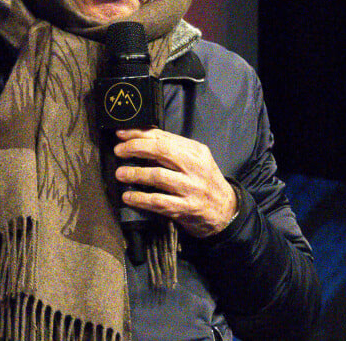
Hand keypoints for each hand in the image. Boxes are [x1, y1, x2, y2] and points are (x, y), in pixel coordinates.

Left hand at [114, 128, 237, 237]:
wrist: (226, 211)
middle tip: (119, 151)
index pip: (163, 137)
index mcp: (196, 151)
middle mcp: (195, 167)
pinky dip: (140, 198)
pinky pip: (158, 201)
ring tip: (120, 173)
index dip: (139, 134)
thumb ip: (173, 149)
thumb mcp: (195, 160)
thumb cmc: (205, 182)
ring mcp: (191, 188)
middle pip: (161, 151)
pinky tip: (128, 196)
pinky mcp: (186, 208)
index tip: (122, 134)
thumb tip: (141, 138)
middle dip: (135, 148)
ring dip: (135, 173)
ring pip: (158, 176)